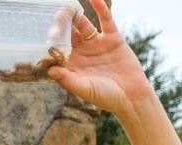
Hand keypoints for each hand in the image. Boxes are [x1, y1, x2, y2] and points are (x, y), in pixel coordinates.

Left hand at [48, 0, 155, 118]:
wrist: (132, 97)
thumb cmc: (106, 97)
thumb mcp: (85, 89)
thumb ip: (68, 81)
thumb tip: (51, 71)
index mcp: (73, 63)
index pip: (59, 48)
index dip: (53, 41)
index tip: (49, 35)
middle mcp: (82, 51)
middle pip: (69, 32)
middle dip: (62, 24)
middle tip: (57, 16)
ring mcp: (97, 42)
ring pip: (83, 24)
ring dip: (75, 14)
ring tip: (68, 7)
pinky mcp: (112, 37)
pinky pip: (105, 19)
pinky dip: (100, 7)